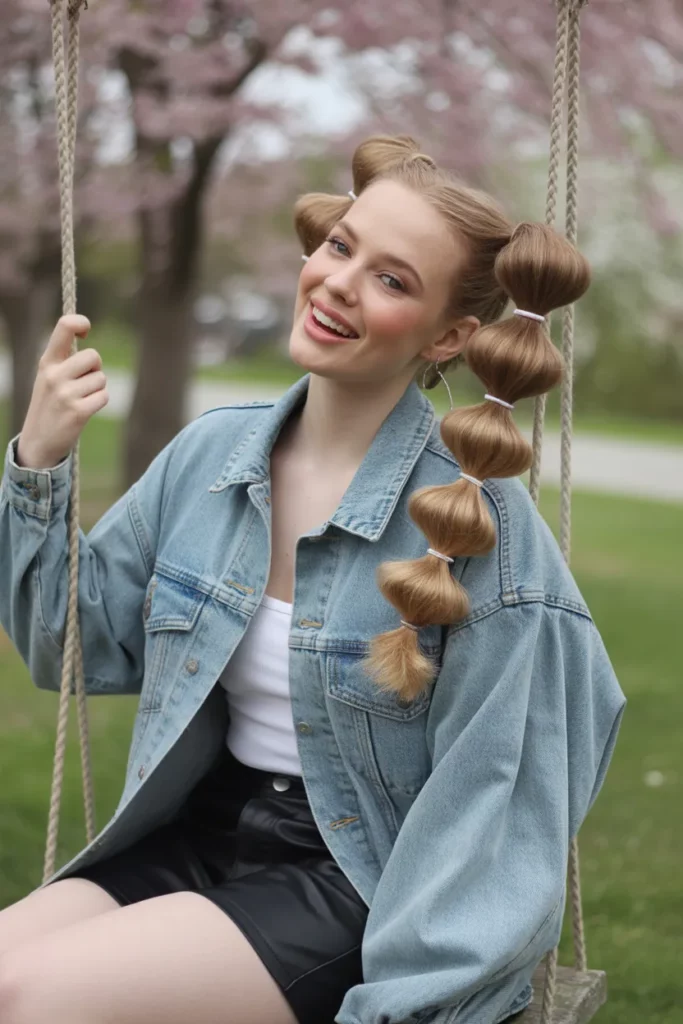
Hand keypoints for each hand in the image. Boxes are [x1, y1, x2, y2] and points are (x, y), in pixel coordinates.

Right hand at [16, 315, 108, 468]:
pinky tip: (84, 410)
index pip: (64, 326)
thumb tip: (93, 351)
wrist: (38, 440)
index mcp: (47, 362)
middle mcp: (54, 375)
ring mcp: (65, 394)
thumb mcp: (49, 377)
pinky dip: (99, 402)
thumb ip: (65, 360)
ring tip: (80, 399)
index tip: (86, 330)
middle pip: (93, 356)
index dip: (81, 322)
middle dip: (96, 368)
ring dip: (97, 388)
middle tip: (85, 380)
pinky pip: (104, 396)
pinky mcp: (78, 412)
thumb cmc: (50, 404)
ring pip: (101, 378)